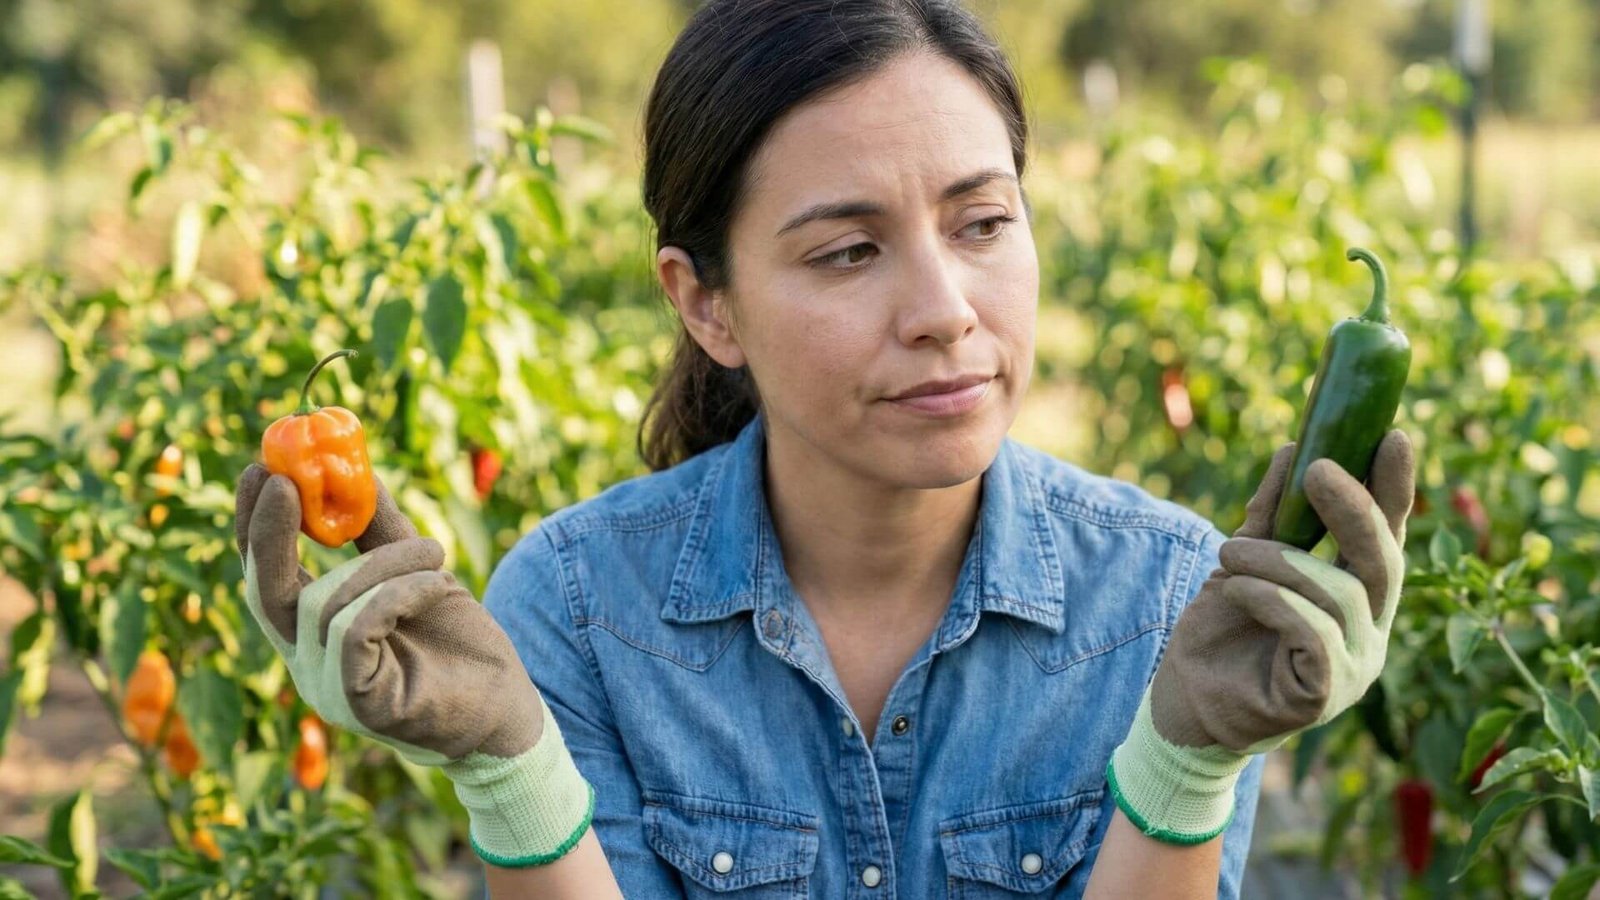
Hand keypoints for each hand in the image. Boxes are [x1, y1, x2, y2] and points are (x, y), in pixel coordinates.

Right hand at [235, 464, 593, 866]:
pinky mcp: (359, 706)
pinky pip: (355, 628)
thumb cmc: (460, 642)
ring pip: (324, 602)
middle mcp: (307, 664)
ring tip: (434, 553)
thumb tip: (357, 471)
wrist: (507, 707)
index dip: (252, 526)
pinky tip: (438, 585)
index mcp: (312, 635)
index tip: (260, 467)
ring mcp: (328, 690)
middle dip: (269, 532)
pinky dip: (398, 591)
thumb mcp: (418, 572)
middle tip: (285, 478)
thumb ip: (382, 532)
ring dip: (385, 562)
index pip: (262, 578)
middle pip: (264, 594)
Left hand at [1108, 430, 1414, 843]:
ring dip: (1279, 561)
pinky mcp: (1326, 696)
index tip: (1394, 434)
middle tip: (1318, 468)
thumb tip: (1294, 449)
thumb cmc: (1218, 633)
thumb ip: (1270, 516)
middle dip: (1353, 508)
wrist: (1182, 704)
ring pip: (1340, 593)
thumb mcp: (1243, 563)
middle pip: (1383, 561)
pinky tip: (1234, 591)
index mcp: (1358, 597)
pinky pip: (1312, 633)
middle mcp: (1370, 631)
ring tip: (1230, 552)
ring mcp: (1355, 667)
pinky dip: (1271, 600)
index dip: (1394, 489)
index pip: (1388, 537)